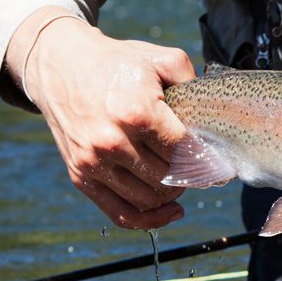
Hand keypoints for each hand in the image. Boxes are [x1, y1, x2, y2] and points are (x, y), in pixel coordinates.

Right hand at [7, 8, 195, 228]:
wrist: (60, 65)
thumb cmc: (116, 63)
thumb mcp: (160, 60)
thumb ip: (192, 83)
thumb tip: (212, 117)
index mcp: (137, 112)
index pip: (185, 152)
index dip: (208, 160)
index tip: (221, 163)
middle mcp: (113, 141)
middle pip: (170, 178)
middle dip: (192, 175)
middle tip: (201, 166)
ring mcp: (93, 162)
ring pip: (150, 199)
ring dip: (173, 194)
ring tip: (181, 177)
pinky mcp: (80, 176)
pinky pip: (121, 214)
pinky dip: (150, 220)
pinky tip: (171, 211)